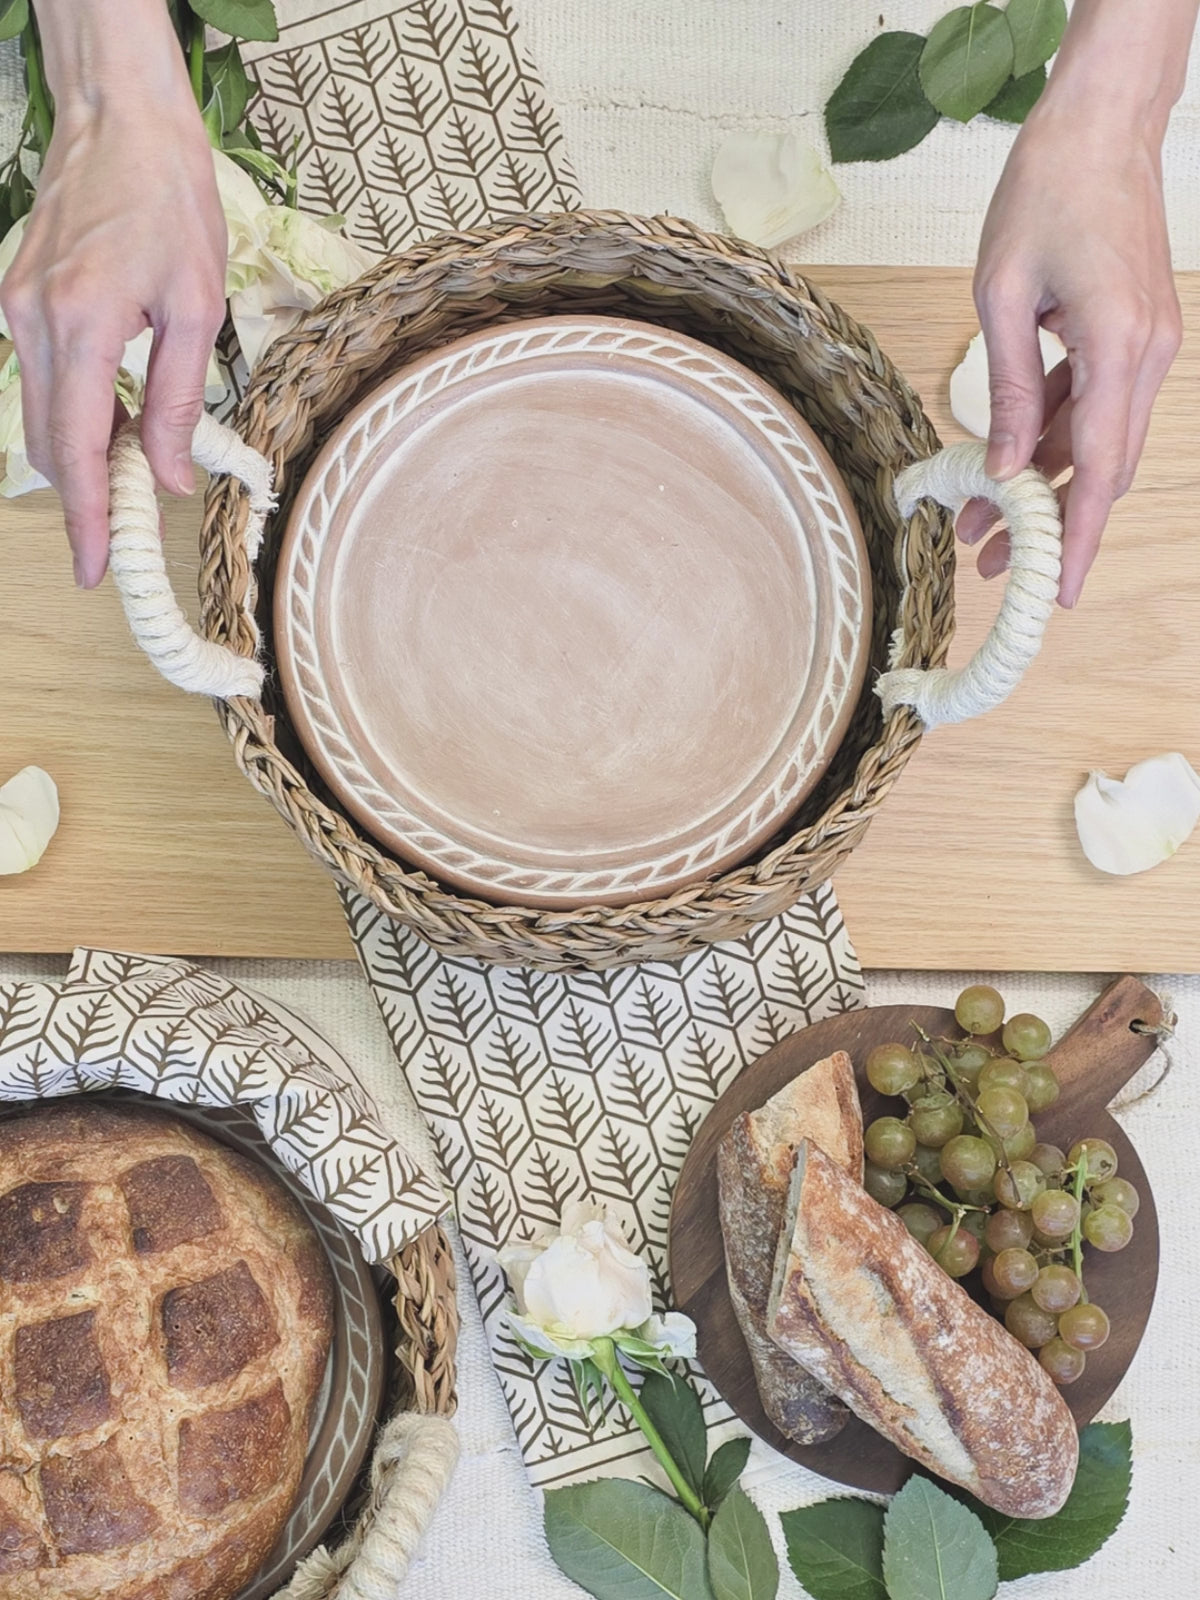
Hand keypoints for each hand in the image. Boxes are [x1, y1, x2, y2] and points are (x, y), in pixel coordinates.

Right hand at [0, 31, 225, 587]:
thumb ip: (178, 398)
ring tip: (140, 467)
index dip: (88, 519)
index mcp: (79, 327)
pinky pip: (42, 381)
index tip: (93, 568)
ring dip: (85, 454)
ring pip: (43, 416)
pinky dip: (77, 413)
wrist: (119, 122)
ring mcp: (16, 310)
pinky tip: (119, 415)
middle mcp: (32, 324)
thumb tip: (175, 475)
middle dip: (88, 496)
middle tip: (130, 532)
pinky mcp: (18, 299)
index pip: (80, 451)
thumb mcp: (195, 306)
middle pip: (52, 445)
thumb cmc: (168, 200)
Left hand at [963, 89, 1182, 607]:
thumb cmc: (1047, 192)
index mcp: (1119, 344)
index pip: (1098, 467)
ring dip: (1042, 483)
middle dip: (1045, 521)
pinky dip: (1054, 438)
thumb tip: (999, 467)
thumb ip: (1005, 389)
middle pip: (1099, 466)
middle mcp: (1148, 353)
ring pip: (1095, 440)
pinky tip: (1008, 465)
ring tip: (981, 521)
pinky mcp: (1134, 334)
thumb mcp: (1002, 296)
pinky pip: (1095, 405)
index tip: (1056, 589)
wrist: (1101, 124)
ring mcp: (1148, 344)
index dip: (1075, 536)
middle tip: (989, 560)